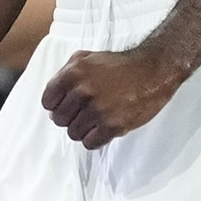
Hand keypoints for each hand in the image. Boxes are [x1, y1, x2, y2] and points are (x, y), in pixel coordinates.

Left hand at [40, 45, 189, 148]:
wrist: (153, 71)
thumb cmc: (121, 65)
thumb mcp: (88, 57)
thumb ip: (66, 73)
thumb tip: (53, 99)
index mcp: (74, 72)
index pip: (48, 101)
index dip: (56, 105)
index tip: (67, 105)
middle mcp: (83, 91)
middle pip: (59, 120)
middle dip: (70, 117)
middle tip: (85, 112)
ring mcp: (98, 109)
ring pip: (73, 133)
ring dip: (84, 129)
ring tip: (97, 119)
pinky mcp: (112, 126)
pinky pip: (90, 143)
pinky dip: (95, 139)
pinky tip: (104, 128)